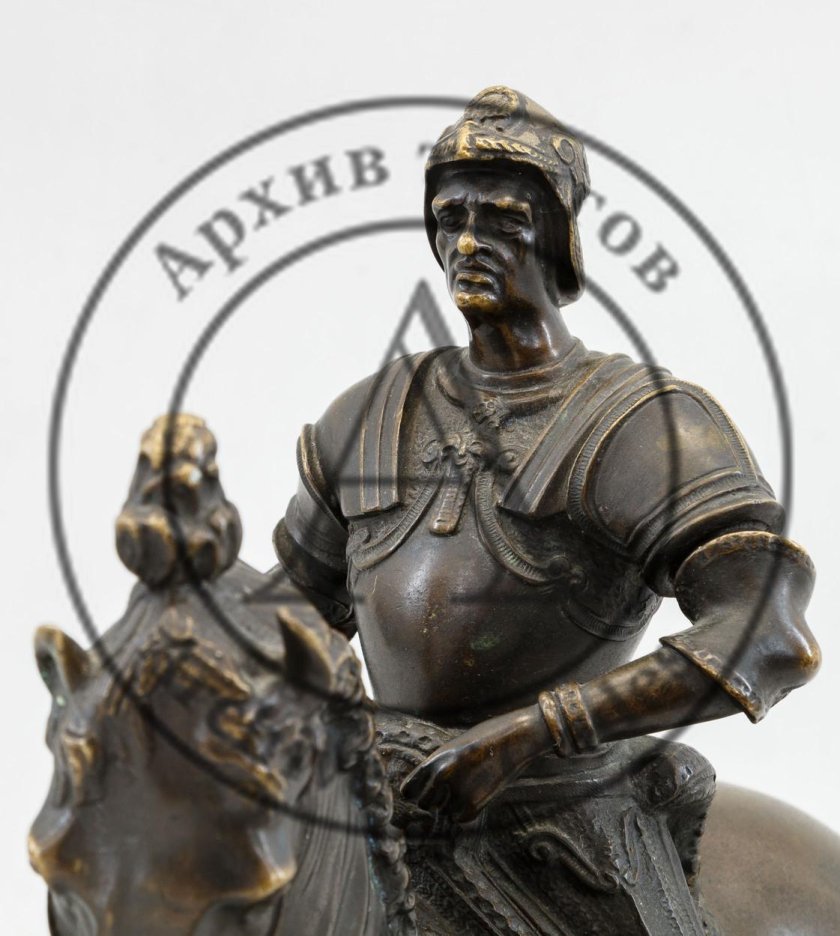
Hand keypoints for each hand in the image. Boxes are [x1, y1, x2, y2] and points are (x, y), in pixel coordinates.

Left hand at [400, 705, 549, 821]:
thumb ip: (441, 766)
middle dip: (433, 802)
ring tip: (467, 788)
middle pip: (424, 804)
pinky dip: (466, 812)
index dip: (413, 794)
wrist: (516, 737)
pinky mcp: (476, 803)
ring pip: (444, 812)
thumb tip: (429, 789)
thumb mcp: (456, 747)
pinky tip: (475, 796)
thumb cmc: (486, 739)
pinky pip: (460, 818)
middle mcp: (443, 775)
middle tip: (446, 794)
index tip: (417, 795)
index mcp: (436, 758)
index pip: (408, 789)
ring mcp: (459, 789)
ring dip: (452, 806)